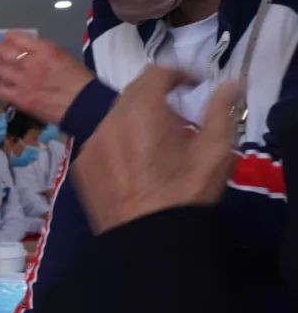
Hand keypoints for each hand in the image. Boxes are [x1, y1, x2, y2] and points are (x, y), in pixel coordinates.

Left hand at [0, 31, 93, 124]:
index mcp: (44, 49)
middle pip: (3, 51)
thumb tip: (28, 52)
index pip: (17, 37)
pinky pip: (0, 90)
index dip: (7, 37)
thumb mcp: (62, 56)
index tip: (4, 38)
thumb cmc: (79, 80)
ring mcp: (23, 81)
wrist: (84, 104)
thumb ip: (43, 53)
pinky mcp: (20, 98)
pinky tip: (0, 86)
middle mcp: (30, 62)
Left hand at [72, 67, 241, 233]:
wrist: (147, 239)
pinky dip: (117, 144)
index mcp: (142, 111)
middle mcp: (110, 122)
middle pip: (132, 94)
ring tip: (155, 144)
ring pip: (114, 119)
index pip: (155, 73)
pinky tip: (133, 166)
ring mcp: (91, 145)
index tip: (193, 85)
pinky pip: (101, 144)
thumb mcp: (215, 151)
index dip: (178, 73)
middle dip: (156, 97)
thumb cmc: (184, 193)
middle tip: (177, 116)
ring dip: (134, 121)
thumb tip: (230, 84)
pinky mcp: (81, 167)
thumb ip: (220, 110)